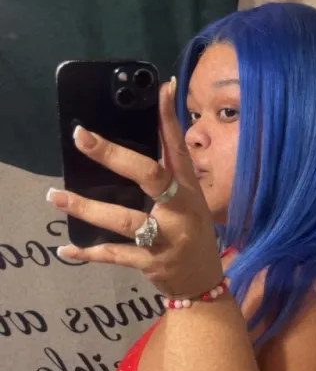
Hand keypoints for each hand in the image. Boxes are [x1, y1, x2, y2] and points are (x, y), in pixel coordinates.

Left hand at [47, 82, 223, 298]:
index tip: (161, 88)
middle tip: (82, 137)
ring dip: (88, 208)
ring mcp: (167, 237)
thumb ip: (169, 174)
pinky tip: (67, 249)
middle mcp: (180, 210)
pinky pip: (116, 255)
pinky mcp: (152, 262)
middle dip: (114, 155)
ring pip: (124, 219)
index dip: (169, 119)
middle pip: (149, 176)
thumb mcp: (190, 202)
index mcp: (188, 189)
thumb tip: (144, 138)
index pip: (178, 148)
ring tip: (56, 196)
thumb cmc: (192, 235)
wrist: (203, 282)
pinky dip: (89, 253)